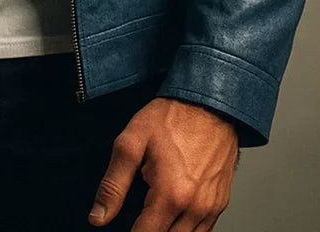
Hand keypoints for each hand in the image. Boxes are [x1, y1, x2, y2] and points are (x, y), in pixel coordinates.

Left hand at [88, 97, 238, 230]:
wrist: (209, 101)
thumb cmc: (171, 117)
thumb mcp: (131, 143)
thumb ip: (113, 184)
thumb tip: (98, 217)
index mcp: (170, 195)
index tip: (122, 228)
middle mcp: (194, 207)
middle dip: (148, 231)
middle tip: (138, 215)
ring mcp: (211, 207)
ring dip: (167, 231)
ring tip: (153, 212)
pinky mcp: (221, 202)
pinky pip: (203, 231)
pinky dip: (185, 229)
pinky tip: (172, 213)